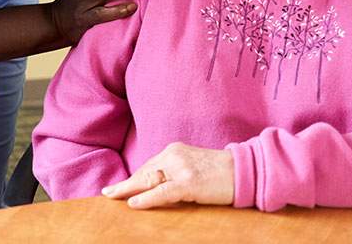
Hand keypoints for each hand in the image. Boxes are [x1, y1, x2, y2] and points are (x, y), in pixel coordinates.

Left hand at [101, 143, 233, 209]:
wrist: (244, 170)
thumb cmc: (219, 172)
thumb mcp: (192, 166)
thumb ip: (173, 171)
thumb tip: (152, 186)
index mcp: (175, 150)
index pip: (148, 166)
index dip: (132, 178)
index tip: (116, 186)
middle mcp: (175, 155)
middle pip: (144, 172)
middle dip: (125, 183)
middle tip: (107, 192)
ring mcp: (182, 168)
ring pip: (149, 180)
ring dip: (129, 189)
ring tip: (112, 196)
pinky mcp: (189, 182)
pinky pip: (163, 192)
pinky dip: (146, 198)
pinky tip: (133, 203)